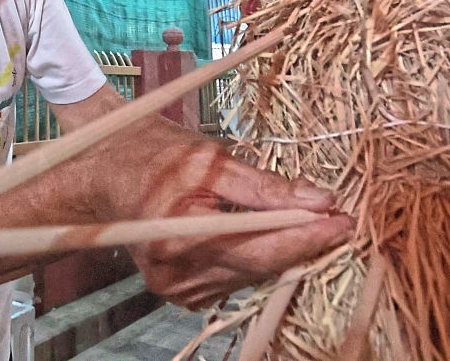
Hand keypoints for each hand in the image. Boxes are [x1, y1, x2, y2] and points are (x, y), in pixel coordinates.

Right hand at [98, 123, 353, 308]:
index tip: (344, 220)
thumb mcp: (211, 158)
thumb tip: (319, 199)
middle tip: (338, 218)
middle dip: (301, 242)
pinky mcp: (179, 293)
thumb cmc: (154, 156)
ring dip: (279, 251)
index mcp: (180, 235)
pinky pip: (233, 279)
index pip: (260, 246)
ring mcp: (176, 289)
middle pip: (259, 266)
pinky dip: (253, 259)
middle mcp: (176, 273)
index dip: (307, 235)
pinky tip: (261, 235)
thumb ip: (264, 185)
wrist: (105, 173)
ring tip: (305, 221)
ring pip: (250, 276)